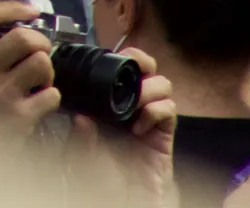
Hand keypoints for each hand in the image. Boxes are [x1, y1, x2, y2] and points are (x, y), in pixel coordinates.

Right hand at [0, 0, 58, 135]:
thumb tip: (14, 29)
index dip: (13, 7)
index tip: (31, 11)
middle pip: (23, 37)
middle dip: (41, 42)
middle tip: (42, 52)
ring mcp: (0, 93)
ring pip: (42, 63)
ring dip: (48, 72)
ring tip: (40, 81)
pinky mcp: (19, 116)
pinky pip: (52, 95)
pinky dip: (52, 99)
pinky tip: (41, 105)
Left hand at [71, 49, 175, 207]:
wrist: (124, 199)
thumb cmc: (101, 178)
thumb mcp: (80, 155)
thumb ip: (80, 137)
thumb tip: (82, 117)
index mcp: (109, 102)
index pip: (121, 69)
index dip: (122, 57)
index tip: (112, 56)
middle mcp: (132, 106)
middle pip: (148, 69)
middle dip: (141, 63)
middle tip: (130, 69)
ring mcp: (150, 118)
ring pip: (162, 84)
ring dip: (149, 88)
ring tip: (135, 104)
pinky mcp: (165, 134)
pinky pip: (170, 109)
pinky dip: (156, 110)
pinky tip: (140, 126)